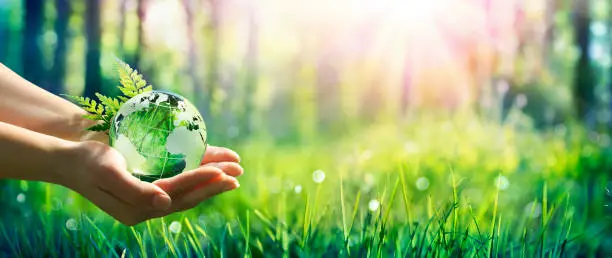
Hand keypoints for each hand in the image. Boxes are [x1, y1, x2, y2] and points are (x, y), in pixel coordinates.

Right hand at [55, 141, 242, 225]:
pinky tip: (214, 161)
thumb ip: (136, 192)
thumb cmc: (88, 163)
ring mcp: (152, 195)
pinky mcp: (153, 183)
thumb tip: (165, 205)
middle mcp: (149, 205)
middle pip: (189, 194)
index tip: (223, 172)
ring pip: (189, 188)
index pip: (178, 194)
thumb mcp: (108, 175)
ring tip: (235, 167)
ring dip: (212, 177)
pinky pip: (181, 178)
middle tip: (238, 172)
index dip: (201, 182)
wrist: (71, 159)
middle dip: (215, 183)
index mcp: (139, 208)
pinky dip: (199, 169)